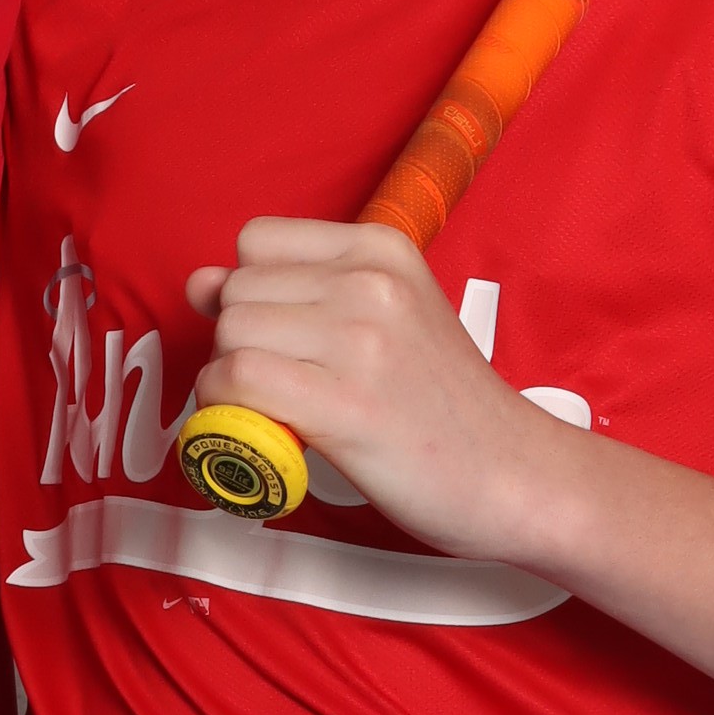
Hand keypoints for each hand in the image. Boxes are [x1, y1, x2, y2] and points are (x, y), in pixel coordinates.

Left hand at [188, 222, 577, 565]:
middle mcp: (370, 283)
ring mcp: (360, 341)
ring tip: (280, 409)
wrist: (514, 472)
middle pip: (237, 291)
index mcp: (382, 248)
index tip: (279, 335)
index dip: (251, 292)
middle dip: (241, 342)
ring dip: (232, 380)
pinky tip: (266, 427)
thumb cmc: (444, 403)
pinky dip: (228, 408)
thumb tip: (199, 282)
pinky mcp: (346, 404)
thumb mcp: (387, 318)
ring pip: (231, 335)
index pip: (257, 241)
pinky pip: (238, 382)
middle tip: (286, 385)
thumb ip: (296, 292)